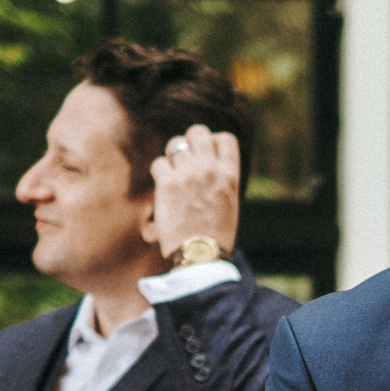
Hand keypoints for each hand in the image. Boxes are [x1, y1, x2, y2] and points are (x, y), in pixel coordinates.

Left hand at [147, 126, 242, 265]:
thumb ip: (221, 179)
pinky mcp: (168, 184)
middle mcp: (210, 169)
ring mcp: (189, 174)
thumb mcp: (230, 203)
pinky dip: (159, 174)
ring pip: (175, 145)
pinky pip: (159, 163)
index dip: (213, 143)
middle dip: (189, 142)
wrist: (202, 257)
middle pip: (197, 132)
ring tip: (173, 175)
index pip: (225, 139)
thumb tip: (206, 163)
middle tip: (185, 160)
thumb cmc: (216, 236)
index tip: (206, 155)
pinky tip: (164, 189)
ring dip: (172, 157)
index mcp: (230, 175)